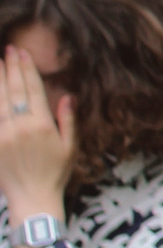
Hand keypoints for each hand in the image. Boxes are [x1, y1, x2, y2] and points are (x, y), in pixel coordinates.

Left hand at [0, 45, 73, 245]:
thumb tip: (66, 95)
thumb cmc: (56, 173)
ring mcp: (3, 135)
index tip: (22, 53)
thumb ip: (67, 119)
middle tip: (8, 50)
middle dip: (11, 68)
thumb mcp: (71, 146)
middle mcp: (20, 127)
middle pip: (14, 91)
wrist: (33, 198)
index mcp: (42, 125)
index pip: (33, 89)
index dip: (27, 69)